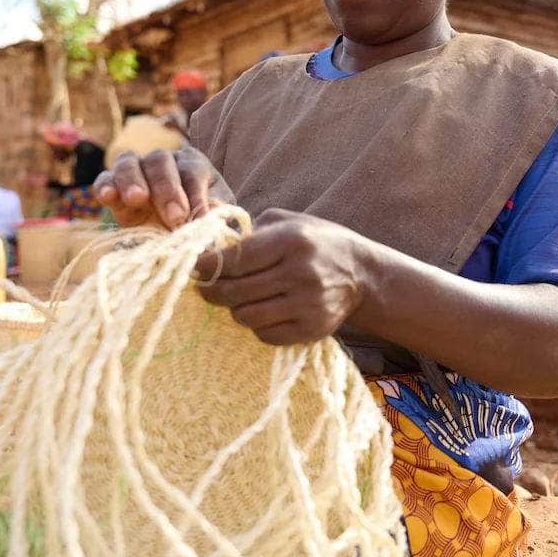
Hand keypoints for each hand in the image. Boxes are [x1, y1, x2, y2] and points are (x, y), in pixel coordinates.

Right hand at [94, 147, 231, 228]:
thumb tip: (210, 233)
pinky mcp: (114, 189)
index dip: (196, 194)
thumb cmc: (200, 227)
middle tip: (175, 217)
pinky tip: (107, 197)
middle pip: (160, 161)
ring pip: (129, 162)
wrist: (175, 243)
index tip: (201, 219)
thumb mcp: (216, 224)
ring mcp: (135, 172)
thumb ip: (215, 223)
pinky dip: (105, 186)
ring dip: (132, 180)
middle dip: (167, 189)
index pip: (192, 171)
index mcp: (192, 165)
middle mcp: (163, 162)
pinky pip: (105, 179)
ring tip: (137, 199)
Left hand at [195, 209, 367, 345]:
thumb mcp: (289, 221)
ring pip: (248, 316)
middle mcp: (300, 273)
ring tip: (235, 299)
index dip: (209, 265)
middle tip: (204, 287)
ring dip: (234, 309)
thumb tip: (208, 232)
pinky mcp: (312, 330)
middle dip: (212, 290)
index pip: (238, 258)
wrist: (362, 275)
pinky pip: (266, 335)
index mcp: (292, 240)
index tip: (195, 267)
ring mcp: (308, 305)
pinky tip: (260, 312)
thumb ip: (250, 226)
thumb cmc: (317, 243)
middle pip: (237, 290)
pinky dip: (256, 325)